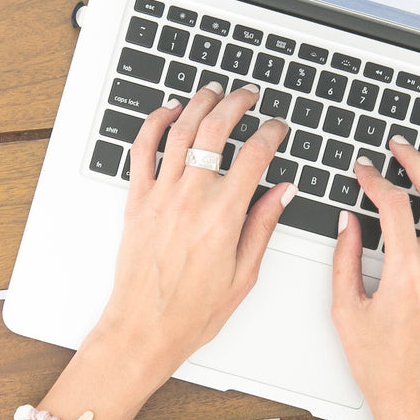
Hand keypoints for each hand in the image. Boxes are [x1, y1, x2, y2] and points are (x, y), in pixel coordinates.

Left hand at [90, 82, 293, 389]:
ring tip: (213, 92)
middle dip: (236, 104)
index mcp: (223, 217)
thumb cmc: (191, 311)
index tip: (278, 127)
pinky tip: (169, 112)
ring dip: (199, 104)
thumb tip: (282, 191)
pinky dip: (154, 124)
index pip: (255, 156)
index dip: (272, 133)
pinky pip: (142, 151)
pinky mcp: (137, 201)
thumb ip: (263, 225)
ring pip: (179, 131)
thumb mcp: (244, 274)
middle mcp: (190, 199)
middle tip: (248, 96)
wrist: (144, 328)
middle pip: (215, 130)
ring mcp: (160, 196)